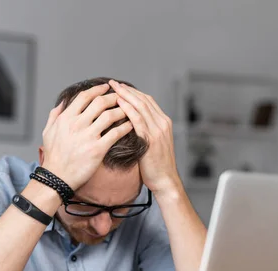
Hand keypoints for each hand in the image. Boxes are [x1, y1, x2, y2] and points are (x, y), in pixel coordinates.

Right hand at [41, 83, 132, 189]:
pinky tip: (130, 126)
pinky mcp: (98, 149)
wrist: (57, 178)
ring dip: (122, 110)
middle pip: (100, 103)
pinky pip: (116, 133)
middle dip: (113, 97)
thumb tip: (62, 102)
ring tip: (129, 110)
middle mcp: (77, 124)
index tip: (106, 87)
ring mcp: (88, 136)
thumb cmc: (53, 156)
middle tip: (121, 97)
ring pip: (110, 115)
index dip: (97, 89)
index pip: (85, 97)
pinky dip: (125, 127)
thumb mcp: (48, 132)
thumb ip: (55, 115)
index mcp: (66, 118)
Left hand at [109, 80, 182, 196]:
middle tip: (113, 83)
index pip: (147, 101)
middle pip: (144, 99)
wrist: (165, 180)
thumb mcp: (151, 143)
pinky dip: (128, 110)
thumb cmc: (155, 166)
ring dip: (126, 95)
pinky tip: (118, 104)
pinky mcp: (151, 139)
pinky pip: (138, 120)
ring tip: (113, 89)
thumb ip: (144, 131)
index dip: (133, 92)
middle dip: (127, 90)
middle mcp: (162, 123)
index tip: (119, 87)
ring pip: (141, 106)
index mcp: (163, 122)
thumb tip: (128, 124)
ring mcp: (158, 130)